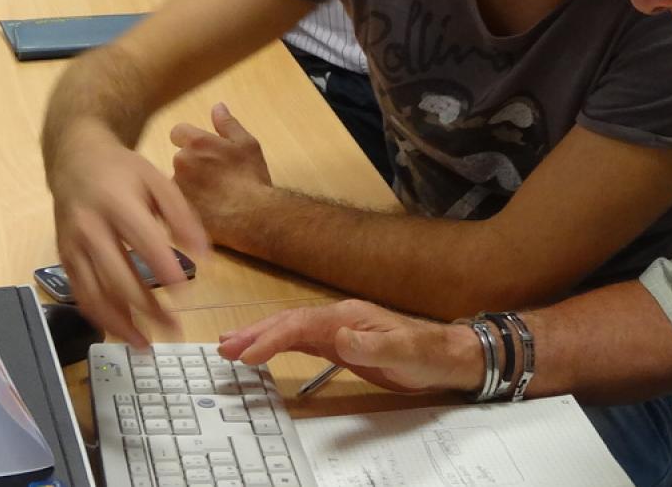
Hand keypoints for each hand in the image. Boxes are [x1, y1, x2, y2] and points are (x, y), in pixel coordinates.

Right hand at [48, 126, 210, 347]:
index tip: (184, 292)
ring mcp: (72, 245)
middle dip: (145, 307)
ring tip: (146, 344)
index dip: (162, 267)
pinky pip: (80, 294)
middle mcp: (89, 226)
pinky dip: (100, 317)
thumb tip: (204, 255)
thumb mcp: (157, 181)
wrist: (73, 158)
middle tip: (172, 329)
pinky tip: (121, 331)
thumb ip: (182, 216)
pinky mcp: (63, 258)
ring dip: (120, 323)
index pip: (141, 239)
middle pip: (115, 275)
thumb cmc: (122, 171)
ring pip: (93, 293)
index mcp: (116, 202)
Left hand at [168, 103, 271, 239]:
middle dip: (192, 164)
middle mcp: (181, 162)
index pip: (178, 132)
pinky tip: (207, 210)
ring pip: (178, 181)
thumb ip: (228, 124)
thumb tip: (217, 106)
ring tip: (213, 196)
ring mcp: (177, 187)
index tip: (203, 151)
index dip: (189, 139)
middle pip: (180, 158)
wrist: (253, 217)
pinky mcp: (177, 210)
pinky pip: (177, 202)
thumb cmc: (251, 178)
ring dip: (189, 185)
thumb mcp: (247, 144)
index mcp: (196, 143)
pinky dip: (189, 204)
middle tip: (215, 177)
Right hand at [218, 300, 481, 394]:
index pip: (299, 325)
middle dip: (255, 333)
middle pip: (288, 322)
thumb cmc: (429, 354)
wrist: (448, 357)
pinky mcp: (340, 345)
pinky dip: (277, 345)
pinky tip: (262, 351)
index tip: (247, 354)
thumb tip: (341, 339)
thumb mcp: (406, 353)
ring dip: (260, 338)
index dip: (272, 338)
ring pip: (290, 331)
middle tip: (223, 348)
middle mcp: (338, 319)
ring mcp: (338, 330)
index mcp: (348, 316)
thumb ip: (375, 345)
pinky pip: (301, 342)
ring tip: (229, 347)